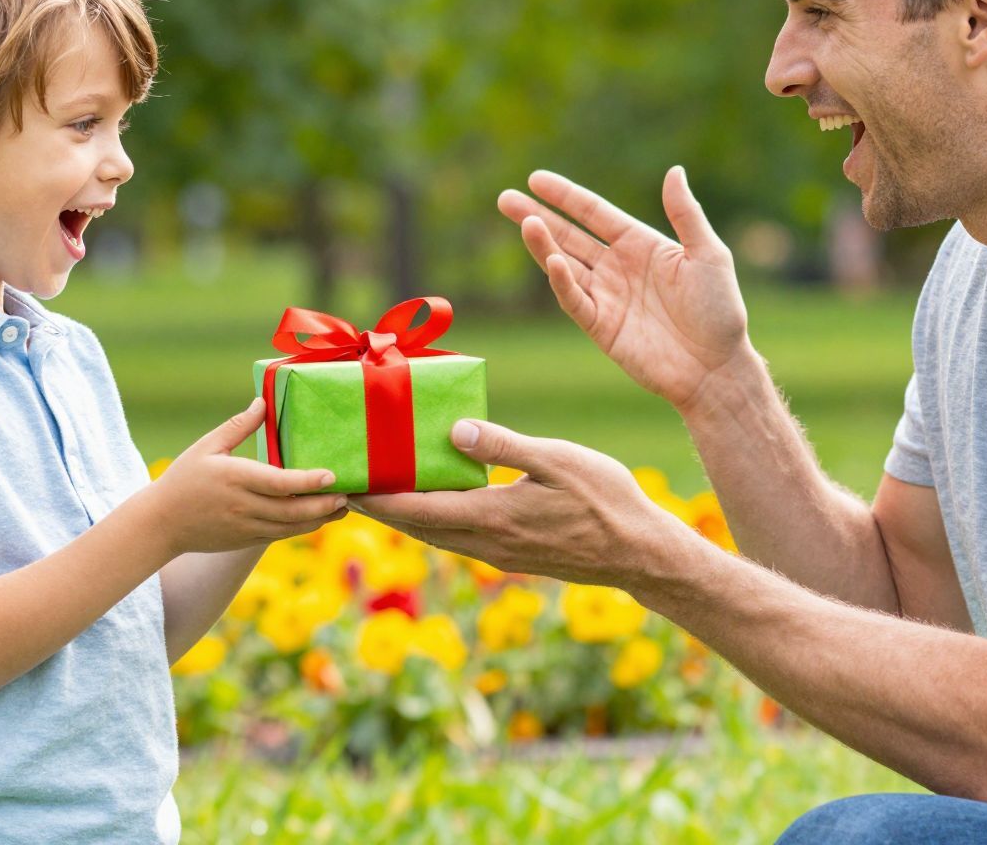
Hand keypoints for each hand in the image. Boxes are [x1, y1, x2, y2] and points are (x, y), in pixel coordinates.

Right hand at [143, 399, 348, 555]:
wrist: (161, 524)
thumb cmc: (184, 479)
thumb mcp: (206, 447)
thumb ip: (237, 426)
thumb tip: (262, 402)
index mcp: (235, 478)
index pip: (278, 483)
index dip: (307, 481)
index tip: (331, 476)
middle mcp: (243, 505)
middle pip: (292, 510)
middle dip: (324, 505)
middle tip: (348, 494)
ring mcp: (246, 526)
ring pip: (291, 527)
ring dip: (319, 519)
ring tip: (343, 507)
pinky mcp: (246, 540)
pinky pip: (281, 536)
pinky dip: (302, 528)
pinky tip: (317, 517)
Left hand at [350, 419, 705, 590]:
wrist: (640, 554)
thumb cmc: (606, 500)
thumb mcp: (558, 459)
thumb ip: (505, 445)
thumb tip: (454, 429)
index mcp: (492, 517)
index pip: (417, 511)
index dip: (377, 500)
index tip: (346, 485)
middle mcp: (488, 543)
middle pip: (418, 528)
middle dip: (382, 509)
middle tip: (351, 483)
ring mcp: (500, 555)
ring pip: (438, 537)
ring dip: (407, 516)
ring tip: (384, 490)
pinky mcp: (513, 557)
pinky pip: (460, 539)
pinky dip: (436, 521)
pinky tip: (437, 501)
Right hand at [500, 167, 752, 414]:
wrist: (716, 367)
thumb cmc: (720, 310)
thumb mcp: (708, 254)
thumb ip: (686, 214)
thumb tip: (674, 171)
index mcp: (640, 245)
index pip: (594, 213)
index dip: (566, 196)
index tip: (536, 179)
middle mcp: (617, 267)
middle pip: (568, 235)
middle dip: (537, 216)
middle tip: (505, 199)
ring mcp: (607, 297)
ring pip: (564, 264)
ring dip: (543, 244)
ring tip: (525, 222)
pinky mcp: (601, 327)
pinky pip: (575, 300)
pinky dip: (562, 281)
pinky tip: (553, 260)